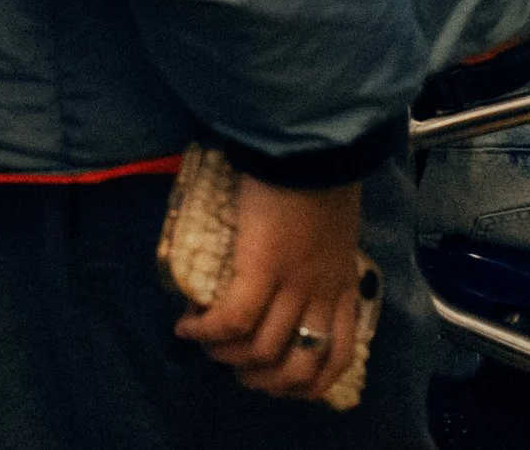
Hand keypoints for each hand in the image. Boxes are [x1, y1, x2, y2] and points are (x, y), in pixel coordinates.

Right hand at [177, 178, 363, 401]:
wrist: (312, 146)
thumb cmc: (320, 173)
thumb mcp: (333, 225)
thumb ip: (319, 248)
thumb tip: (286, 256)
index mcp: (340, 285)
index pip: (338, 357)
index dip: (307, 384)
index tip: (278, 380)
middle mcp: (320, 294)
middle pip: (297, 366)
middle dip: (262, 379)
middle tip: (235, 367)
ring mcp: (293, 284)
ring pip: (262, 350)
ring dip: (227, 357)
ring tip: (204, 343)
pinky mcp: (262, 267)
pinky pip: (234, 318)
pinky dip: (207, 331)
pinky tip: (188, 326)